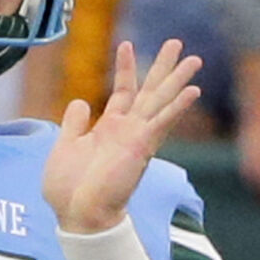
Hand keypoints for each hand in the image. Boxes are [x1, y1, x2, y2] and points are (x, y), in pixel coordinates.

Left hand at [43, 39, 200, 231]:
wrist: (78, 216)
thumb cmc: (69, 190)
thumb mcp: (65, 147)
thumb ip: (74, 124)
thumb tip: (80, 101)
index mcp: (110, 129)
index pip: (123, 91)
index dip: (125, 68)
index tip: (127, 44)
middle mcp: (127, 131)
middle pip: (150, 91)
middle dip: (163, 67)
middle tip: (177, 43)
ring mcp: (136, 138)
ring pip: (161, 101)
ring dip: (178, 80)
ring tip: (195, 59)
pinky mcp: (141, 148)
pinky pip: (162, 122)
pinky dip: (177, 106)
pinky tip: (194, 91)